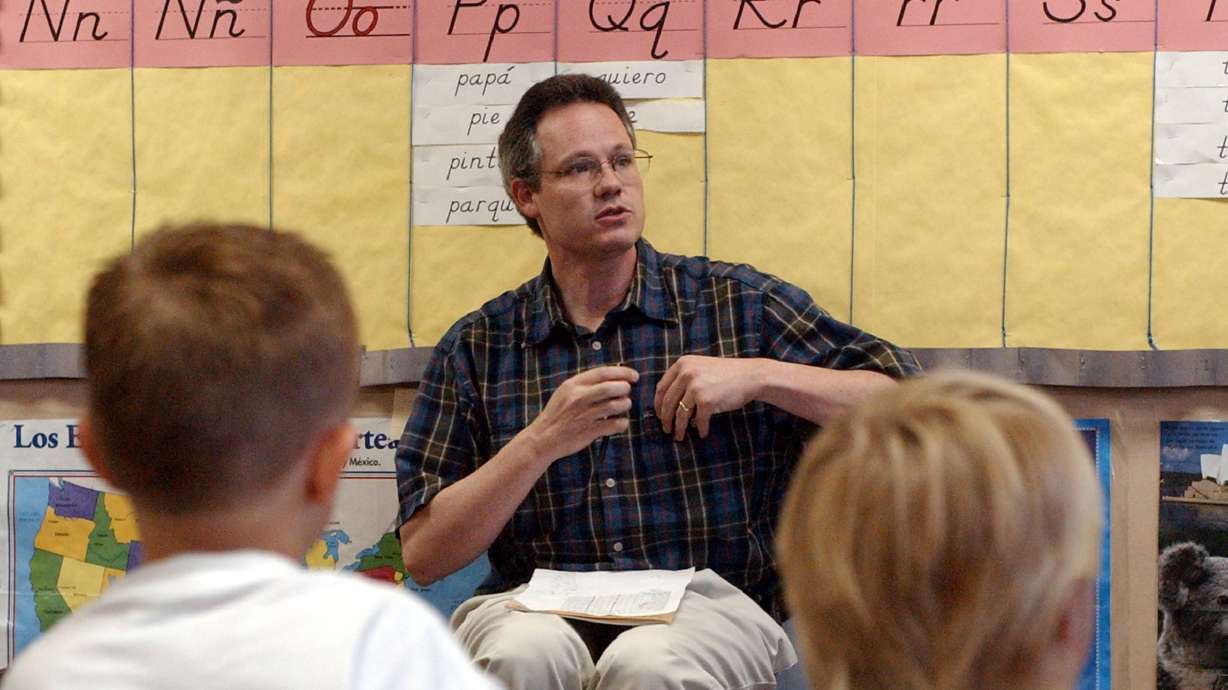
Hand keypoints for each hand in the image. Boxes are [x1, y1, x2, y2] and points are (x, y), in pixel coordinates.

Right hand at [523, 366, 638, 461]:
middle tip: (626, 392)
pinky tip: (619, 422)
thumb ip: (586, 384)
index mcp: (573, 385)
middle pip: (612, 387)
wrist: (544, 438)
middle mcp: (579, 398)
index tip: (633, 376)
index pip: (603, 372)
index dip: (622, 372)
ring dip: (625, 405)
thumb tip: (613, 377)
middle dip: (625, 388)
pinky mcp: (589, 431)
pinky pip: (615, 425)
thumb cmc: (558, 414)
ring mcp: (585, 415)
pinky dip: (622, 423)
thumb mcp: (566, 392)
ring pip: (616, 405)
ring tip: (623, 406)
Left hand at [654, 356, 766, 439]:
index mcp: (682, 364)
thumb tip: (667, 403)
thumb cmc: (727, 374)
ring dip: (679, 428)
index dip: (658, 404)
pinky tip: (702, 433)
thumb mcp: (701, 367)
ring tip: (679, 436)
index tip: (659, 414)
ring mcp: (695, 387)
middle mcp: (686, 373)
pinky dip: (700, 429)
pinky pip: (698, 420)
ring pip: (680, 414)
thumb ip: (684, 378)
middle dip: (665, 419)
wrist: (751, 376)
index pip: (662, 387)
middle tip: (666, 429)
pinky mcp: (706, 400)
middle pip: (667, 402)